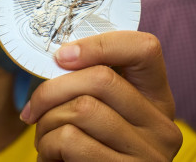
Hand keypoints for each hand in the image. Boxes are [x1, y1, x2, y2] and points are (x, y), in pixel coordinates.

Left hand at [20, 31, 181, 160]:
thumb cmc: (87, 149)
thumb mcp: (101, 113)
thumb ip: (90, 85)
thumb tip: (59, 56)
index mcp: (156, 100)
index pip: (144, 49)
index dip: (99, 45)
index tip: (61, 57)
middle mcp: (161, 126)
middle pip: (101, 78)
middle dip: (52, 90)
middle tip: (34, 108)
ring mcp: (147, 153)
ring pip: (82, 108)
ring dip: (46, 121)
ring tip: (44, 135)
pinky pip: (71, 140)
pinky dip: (47, 145)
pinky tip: (50, 155)